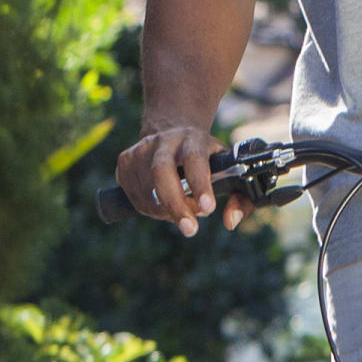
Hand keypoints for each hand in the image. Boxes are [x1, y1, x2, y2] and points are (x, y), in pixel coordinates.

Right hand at [116, 123, 248, 237]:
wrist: (172, 131)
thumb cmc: (205, 156)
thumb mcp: (226, 166)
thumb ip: (237, 195)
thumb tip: (231, 222)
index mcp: (192, 138)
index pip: (195, 159)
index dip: (200, 184)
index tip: (208, 208)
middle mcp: (163, 140)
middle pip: (161, 173)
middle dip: (175, 205)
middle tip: (190, 230)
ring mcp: (140, 149)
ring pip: (148, 191)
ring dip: (166, 212)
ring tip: (184, 213)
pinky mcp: (124, 161)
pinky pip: (134, 196)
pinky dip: (150, 209)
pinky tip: (164, 204)